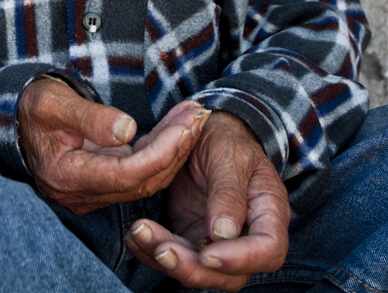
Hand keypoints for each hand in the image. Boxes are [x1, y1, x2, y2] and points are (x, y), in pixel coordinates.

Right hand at [17, 77, 210, 213]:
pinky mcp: (102, 180)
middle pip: (141, 179)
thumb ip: (90, 118)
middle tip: (200, 116)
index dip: (160, 152)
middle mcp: (82, 192)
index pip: (126, 174)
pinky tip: (179, 127)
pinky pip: (139, 170)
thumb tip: (128, 129)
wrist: (16, 116)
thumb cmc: (34, 105)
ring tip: (195, 116)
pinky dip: (162, 149)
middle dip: (175, 148)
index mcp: (67, 177)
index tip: (186, 126)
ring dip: (174, 148)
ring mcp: (93, 190)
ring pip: (145, 177)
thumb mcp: (56, 103)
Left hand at [125, 111, 290, 289]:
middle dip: (194, 269)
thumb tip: (224, 233)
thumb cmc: (226, 137)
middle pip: (231, 274)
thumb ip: (228, 192)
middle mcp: (247, 235)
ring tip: (138, 234)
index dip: (241, 259)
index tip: (207, 254)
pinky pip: (175, 254)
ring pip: (199, 270)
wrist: (203, 129)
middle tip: (162, 249)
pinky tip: (133, 235)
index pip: (269, 250)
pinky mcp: (191, 236)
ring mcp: (217, 240)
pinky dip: (152, 250)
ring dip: (167, 260)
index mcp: (268, 211)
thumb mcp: (229, 154)